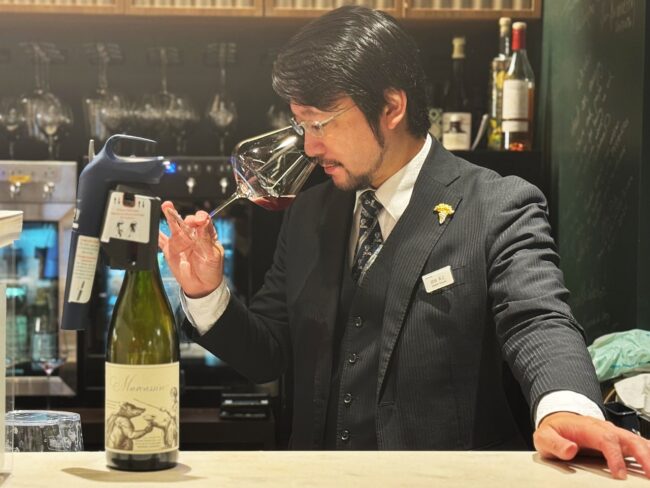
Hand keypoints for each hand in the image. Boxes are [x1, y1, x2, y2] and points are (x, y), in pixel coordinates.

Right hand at [158, 201, 224, 297]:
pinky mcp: (170, 249)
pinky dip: (155, 234)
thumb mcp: (213, 255)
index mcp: (206, 233)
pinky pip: (160, 239)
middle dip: (187, 218)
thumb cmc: (211, 270)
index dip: (202, 218)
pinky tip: (151, 226)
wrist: (202, 286)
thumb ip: (207, 240)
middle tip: (188, 220)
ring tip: (167, 206)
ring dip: (170, 214)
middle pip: (188, 221)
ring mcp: (181, 241)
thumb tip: (203, 224)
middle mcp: (193, 234)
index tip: (200, 220)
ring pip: (174, 225)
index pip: (204, 221)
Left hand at [534, 411, 649, 479]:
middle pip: (629, 439)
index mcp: (588, 428)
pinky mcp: (621, 441)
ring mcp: (615, 434)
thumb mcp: (545, 437)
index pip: (606, 439)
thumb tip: (569, 450)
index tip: (619, 474)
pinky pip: (640, 444)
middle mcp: (605, 429)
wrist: (559, 420)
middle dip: (643, 456)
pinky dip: (649, 452)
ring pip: (638, 441)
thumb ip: (555, 444)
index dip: (615, 457)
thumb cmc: (554, 430)